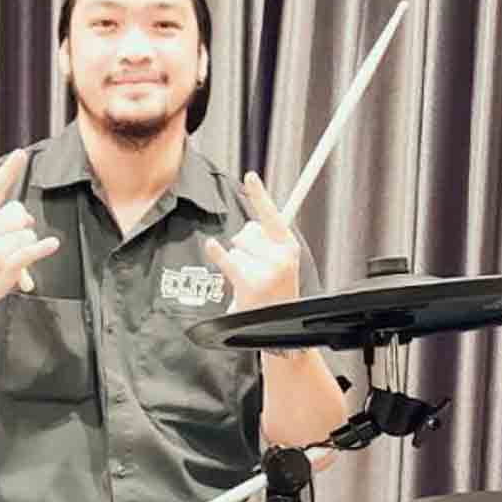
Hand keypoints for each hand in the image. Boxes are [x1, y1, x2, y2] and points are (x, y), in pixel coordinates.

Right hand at [0, 149, 60, 313]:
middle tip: (5, 239)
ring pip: (28, 234)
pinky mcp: (5, 268)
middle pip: (18, 213)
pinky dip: (43, 247)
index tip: (20, 153)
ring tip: (7, 256)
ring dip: (25, 244)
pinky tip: (51, 244)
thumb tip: (27, 216)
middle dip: (20, 223)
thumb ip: (0, 216)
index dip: (9, 171)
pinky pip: (31, 251)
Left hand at [203, 172, 300, 312]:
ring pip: (236, 247)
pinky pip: (228, 259)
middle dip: (243, 244)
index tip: (249, 176)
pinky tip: (212, 246)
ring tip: (248, 280)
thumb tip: (249, 223)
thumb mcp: (281, 262)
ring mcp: (267, 270)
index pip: (272, 215)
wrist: (276, 325)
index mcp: (289, 247)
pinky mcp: (250, 282)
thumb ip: (268, 240)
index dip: (259, 194)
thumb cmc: (275, 293)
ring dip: (237, 262)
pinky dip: (217, 253)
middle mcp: (281, 257)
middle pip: (247, 231)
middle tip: (253, 265)